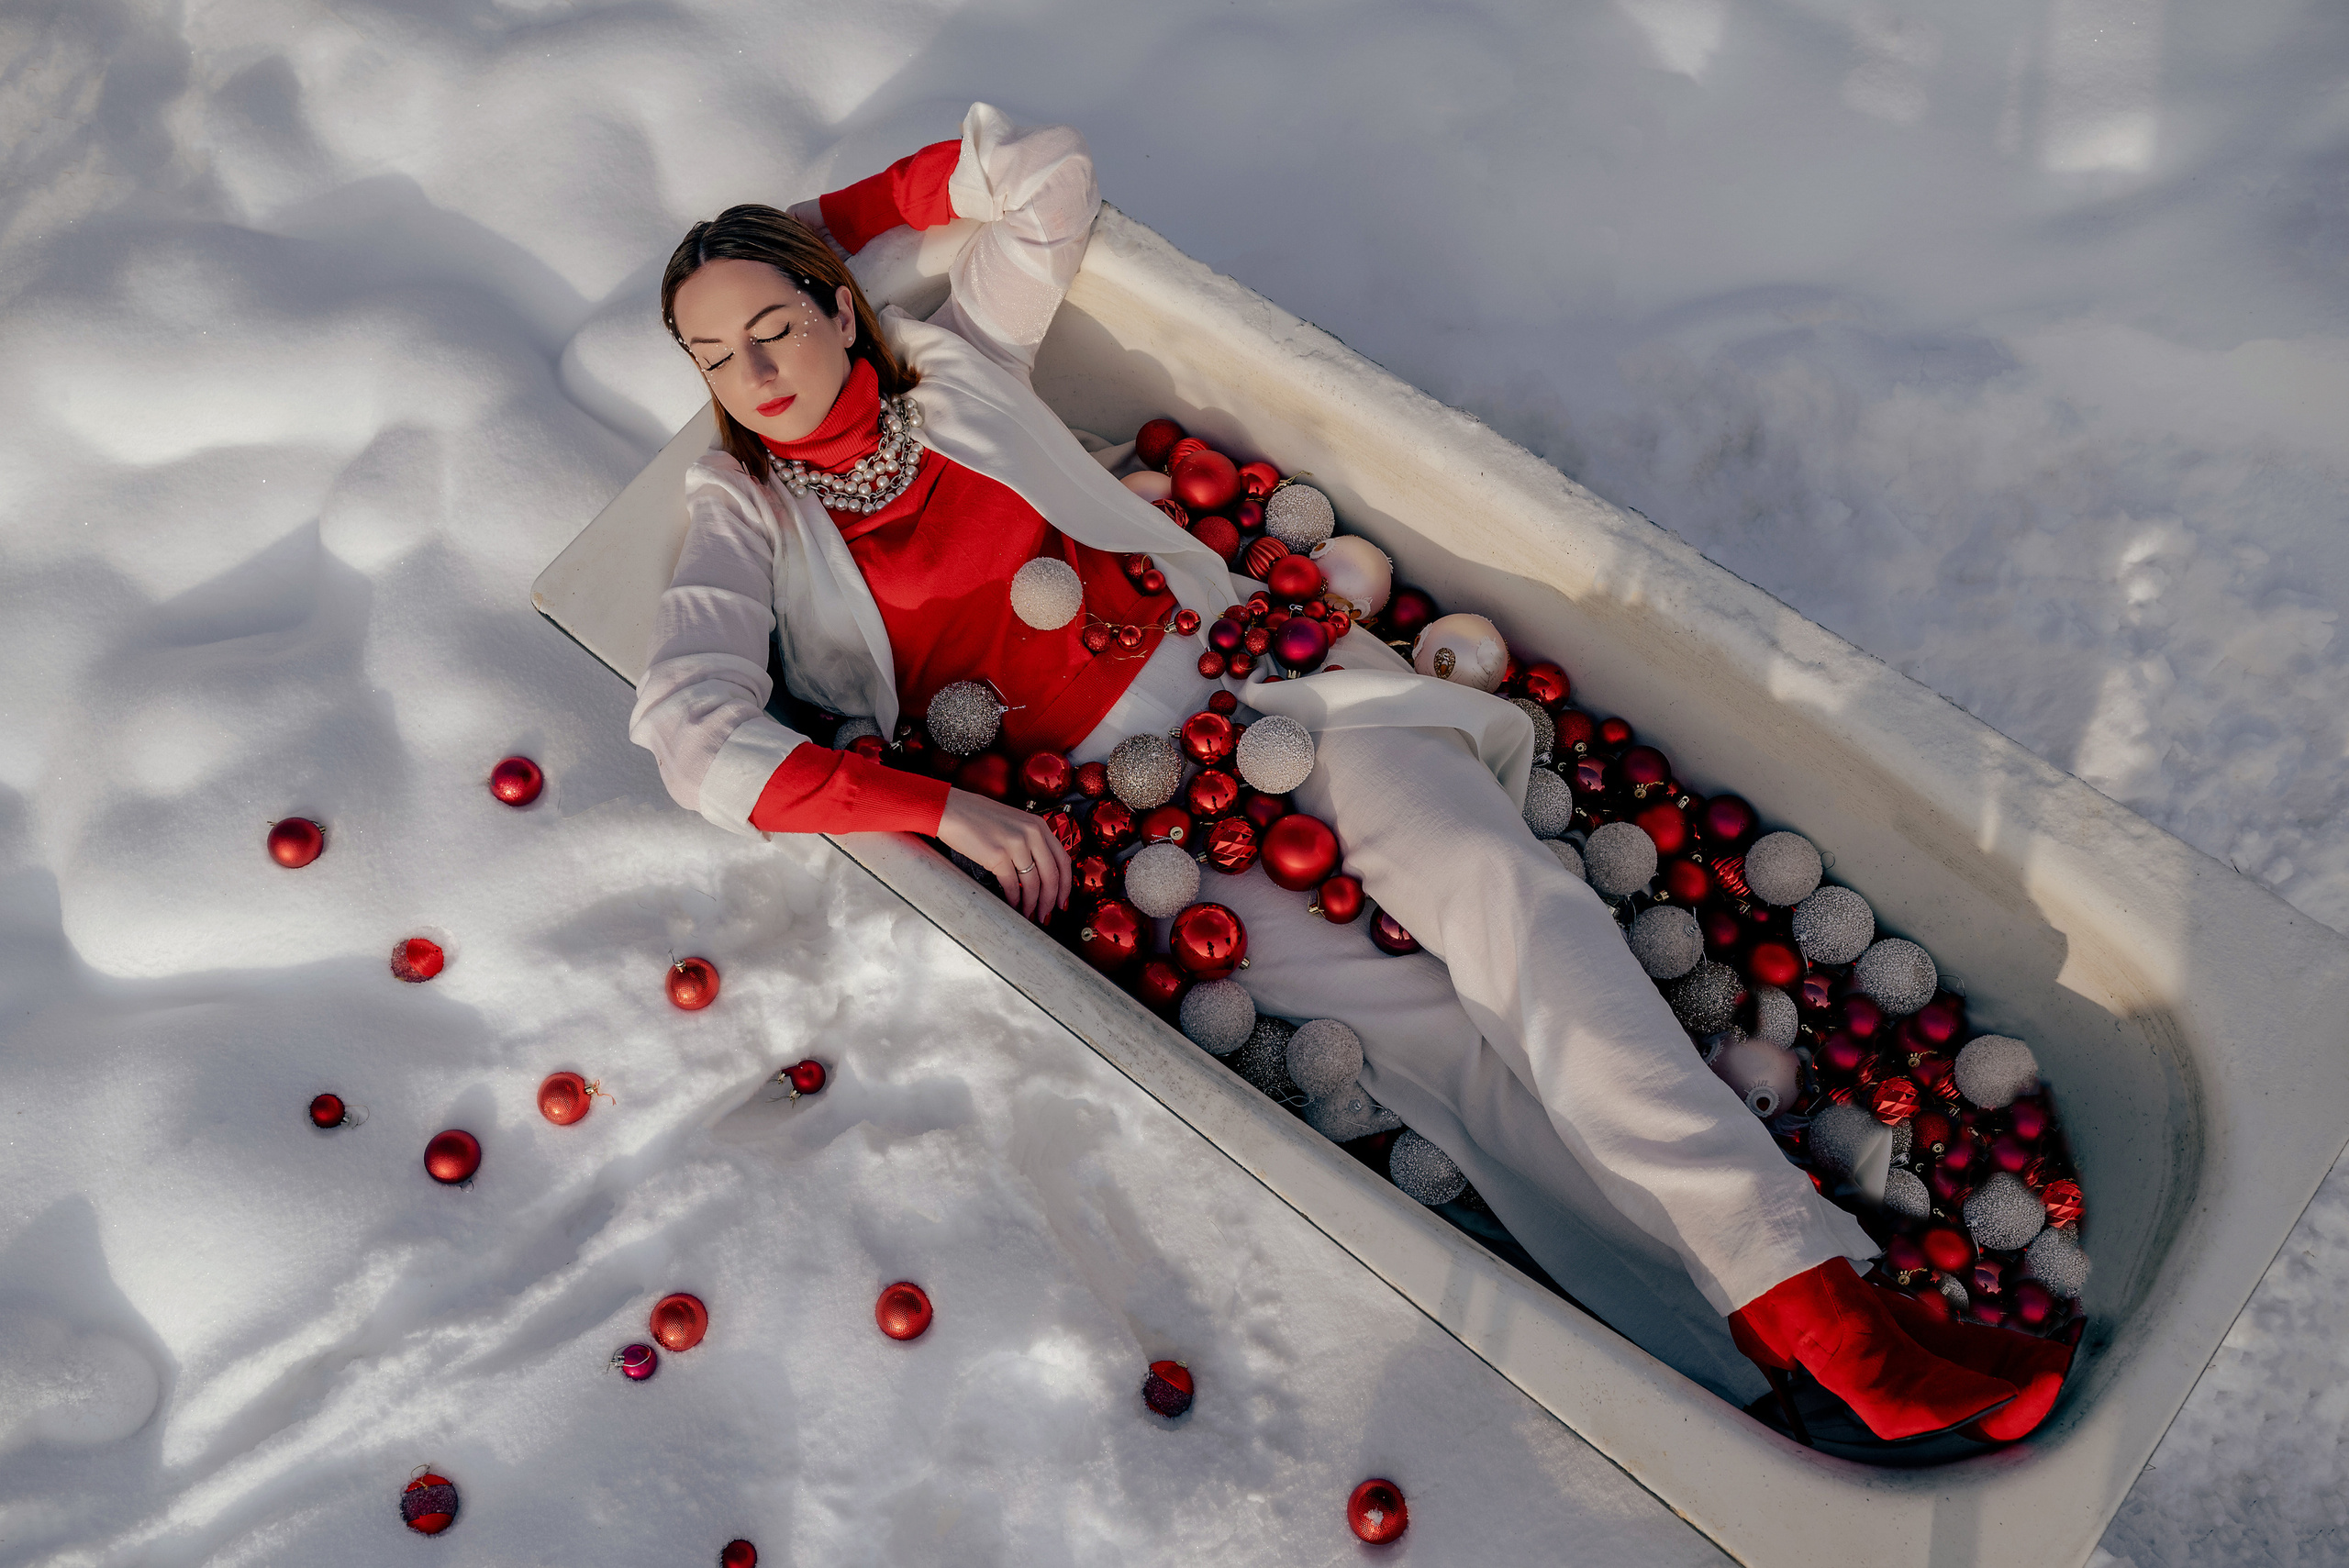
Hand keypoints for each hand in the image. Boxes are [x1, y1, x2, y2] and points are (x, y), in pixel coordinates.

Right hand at [935, 788, 1070, 923]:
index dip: (1066, 885)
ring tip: (1028, 913)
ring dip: (1031, 903)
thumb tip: (1041, 872)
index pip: (1063, 861)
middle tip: (1046, 914)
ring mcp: (1015, 844)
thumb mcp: (1014, 822)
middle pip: (1051, 876)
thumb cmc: (978, 817)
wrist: (951, 809)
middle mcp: (1032, 833)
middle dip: (1050, 900)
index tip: (1062, 900)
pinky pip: (1012, 885)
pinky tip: (1012, 904)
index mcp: (1038, 825)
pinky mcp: (997, 855)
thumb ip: (1031, 841)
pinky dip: (1014, 899)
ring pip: (1033, 884)